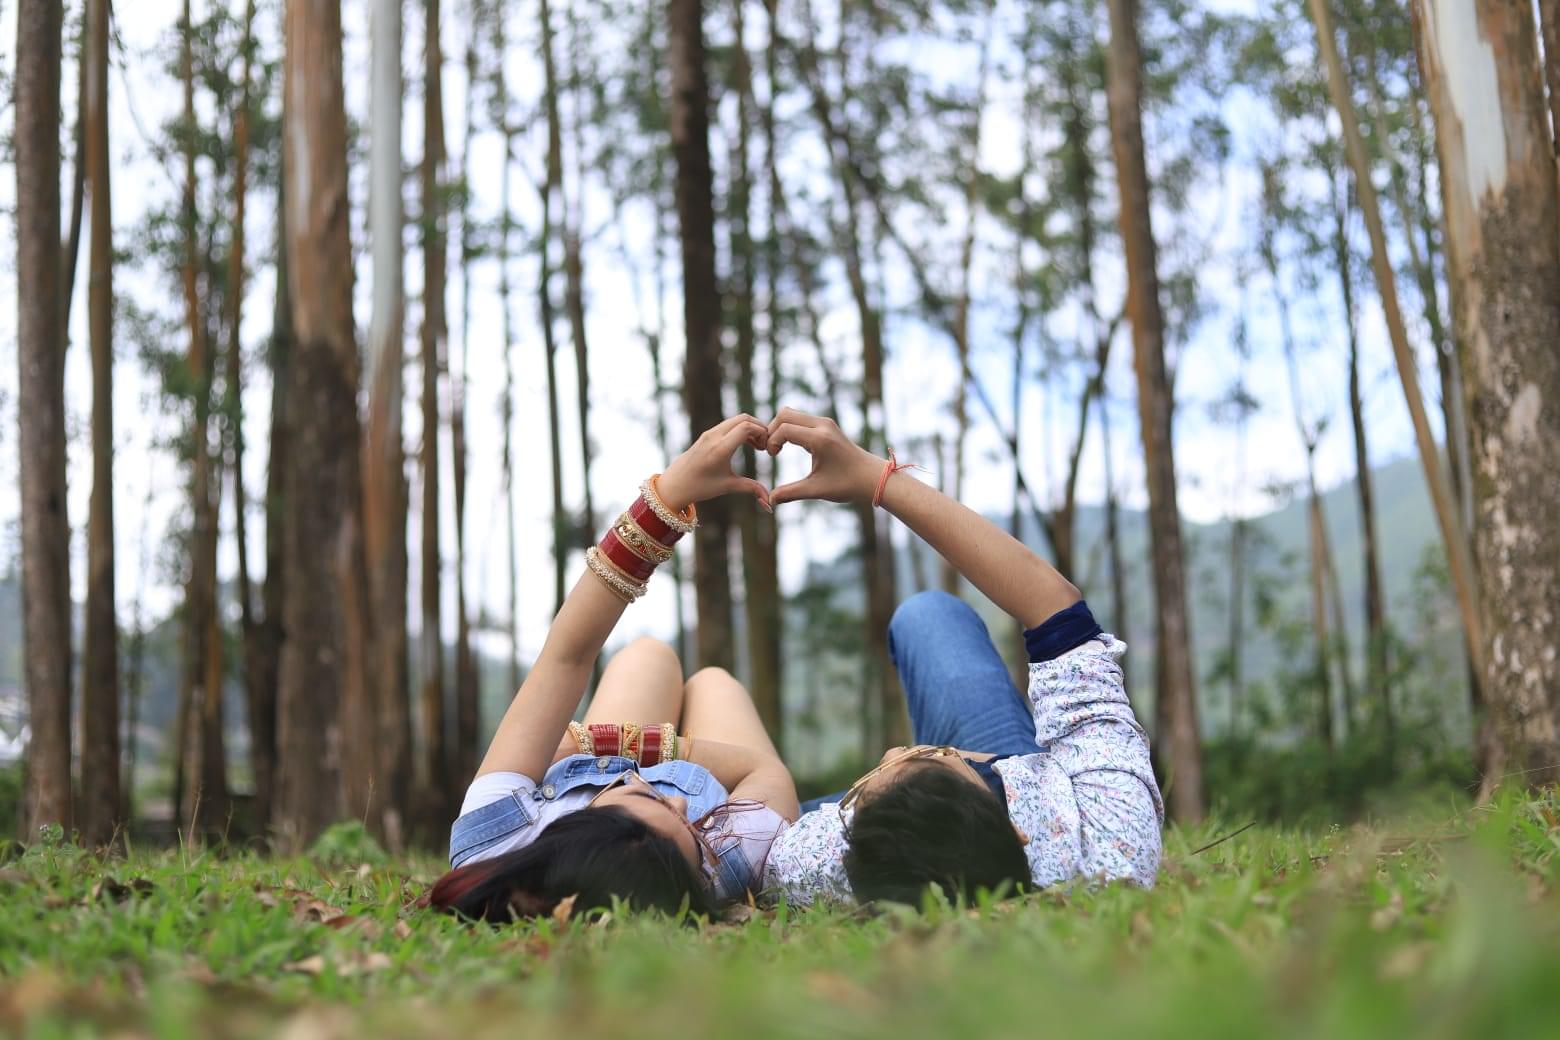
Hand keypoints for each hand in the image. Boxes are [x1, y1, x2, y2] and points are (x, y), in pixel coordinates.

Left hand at [657, 414, 772, 510]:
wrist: (674, 485)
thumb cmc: (700, 487)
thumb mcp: (727, 486)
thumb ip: (751, 489)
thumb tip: (769, 504)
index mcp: (720, 448)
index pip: (747, 427)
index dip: (762, 433)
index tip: (767, 448)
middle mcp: (714, 436)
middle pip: (743, 418)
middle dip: (759, 428)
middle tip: (765, 444)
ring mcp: (709, 433)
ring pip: (736, 419)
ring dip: (750, 428)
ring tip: (757, 446)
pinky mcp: (706, 434)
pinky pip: (728, 424)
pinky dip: (740, 429)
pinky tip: (745, 444)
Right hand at [764, 407, 884, 505]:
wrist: (872, 477)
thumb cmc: (847, 484)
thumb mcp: (817, 490)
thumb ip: (791, 493)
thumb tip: (769, 500)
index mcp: (820, 438)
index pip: (784, 429)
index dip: (772, 441)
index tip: (771, 456)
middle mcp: (822, 425)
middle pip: (785, 413)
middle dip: (772, 430)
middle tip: (771, 450)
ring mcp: (825, 422)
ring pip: (792, 413)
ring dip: (780, 428)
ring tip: (777, 449)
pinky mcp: (826, 425)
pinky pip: (800, 418)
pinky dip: (789, 428)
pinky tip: (788, 446)